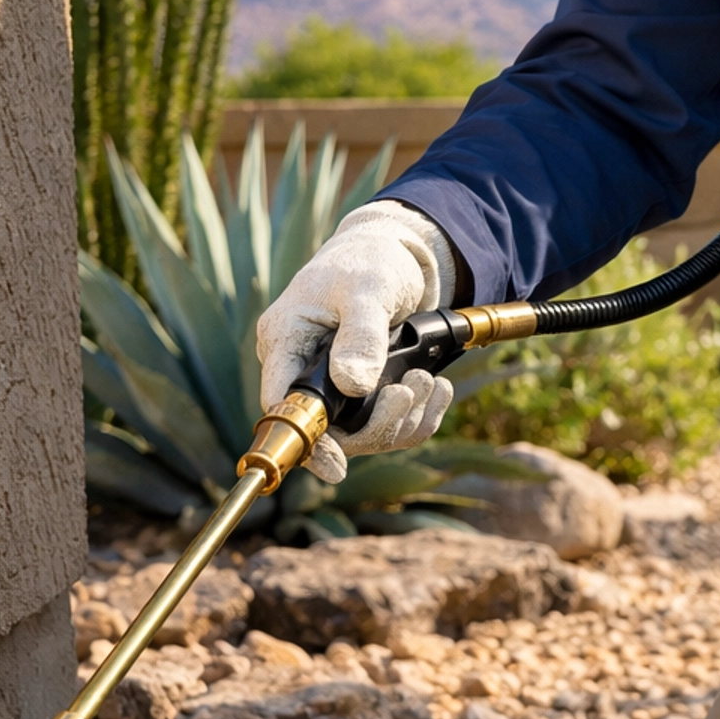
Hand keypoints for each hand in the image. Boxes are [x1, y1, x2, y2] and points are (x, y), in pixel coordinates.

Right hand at [255, 201, 458, 482]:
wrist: (395, 253)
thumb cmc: (370, 261)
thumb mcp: (368, 290)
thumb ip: (360, 336)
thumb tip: (352, 385)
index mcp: (285, 340)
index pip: (282, 405)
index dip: (307, 442)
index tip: (336, 465)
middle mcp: (302, 368)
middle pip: (327, 430)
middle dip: (376, 423)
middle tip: (412, 390)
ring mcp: (333, 383)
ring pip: (362, 432)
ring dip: (403, 417)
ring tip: (430, 380)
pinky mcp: (362, 390)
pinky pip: (386, 422)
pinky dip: (418, 415)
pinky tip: (438, 389)